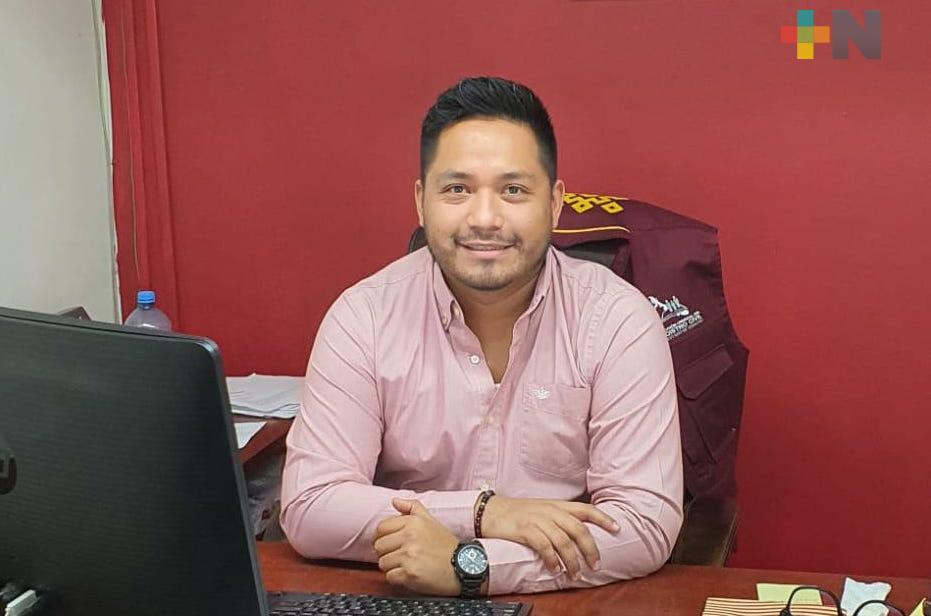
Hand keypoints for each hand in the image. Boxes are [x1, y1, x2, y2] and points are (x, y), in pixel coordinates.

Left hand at [372, 498, 460, 595]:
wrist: (464, 567)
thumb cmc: (447, 545)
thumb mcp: (431, 520)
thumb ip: (412, 507)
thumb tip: (394, 501)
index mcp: (413, 522)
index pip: (381, 528)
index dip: (383, 537)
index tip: (391, 543)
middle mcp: (409, 537)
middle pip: (379, 546)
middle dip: (387, 552)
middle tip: (401, 556)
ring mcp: (409, 556)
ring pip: (382, 563)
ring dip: (392, 566)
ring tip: (407, 565)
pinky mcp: (410, 574)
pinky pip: (389, 577)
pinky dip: (397, 578)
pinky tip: (409, 574)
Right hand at [480, 496, 619, 578]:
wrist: (491, 511)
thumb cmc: (518, 512)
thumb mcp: (542, 510)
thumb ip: (559, 518)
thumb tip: (578, 534)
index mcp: (557, 505)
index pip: (586, 509)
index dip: (603, 519)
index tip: (617, 529)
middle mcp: (551, 511)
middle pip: (578, 529)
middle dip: (590, 549)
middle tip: (595, 565)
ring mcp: (538, 520)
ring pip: (563, 541)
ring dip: (572, 560)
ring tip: (575, 574)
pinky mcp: (525, 529)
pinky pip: (544, 546)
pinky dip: (552, 560)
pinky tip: (555, 569)